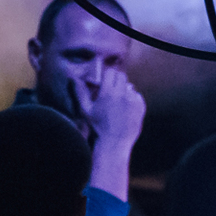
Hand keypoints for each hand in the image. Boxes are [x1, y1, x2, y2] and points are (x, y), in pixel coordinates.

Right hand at [77, 69, 144, 192]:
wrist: (114, 143)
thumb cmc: (97, 127)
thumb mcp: (85, 110)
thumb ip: (80, 92)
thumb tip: (73, 78)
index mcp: (108, 93)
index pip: (111, 72)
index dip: (107, 75)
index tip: (104, 81)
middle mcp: (122, 94)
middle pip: (121, 76)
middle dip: (116, 80)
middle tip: (111, 89)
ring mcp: (133, 101)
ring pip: (129, 86)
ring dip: (124, 90)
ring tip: (117, 102)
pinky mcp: (141, 107)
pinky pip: (137, 96)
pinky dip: (132, 99)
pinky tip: (125, 109)